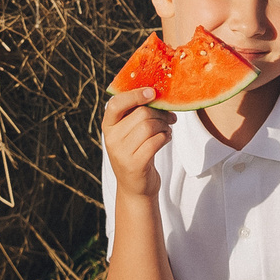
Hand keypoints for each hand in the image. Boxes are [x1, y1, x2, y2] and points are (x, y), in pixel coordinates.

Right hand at [102, 86, 173, 200]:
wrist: (135, 187)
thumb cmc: (136, 152)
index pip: (117, 103)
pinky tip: (167, 138)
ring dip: (165, 125)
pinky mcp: (134, 165)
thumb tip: (157, 93)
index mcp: (108, 125)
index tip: (153, 92)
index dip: (135, 95)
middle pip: (141, 113)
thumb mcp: (130, 132)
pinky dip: (165, 137)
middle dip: (160, 113)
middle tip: (170, 117)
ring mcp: (121, 153)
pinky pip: (155, 142)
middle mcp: (111, 138)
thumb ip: (137, 114)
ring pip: (149, 126)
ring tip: (168, 129)